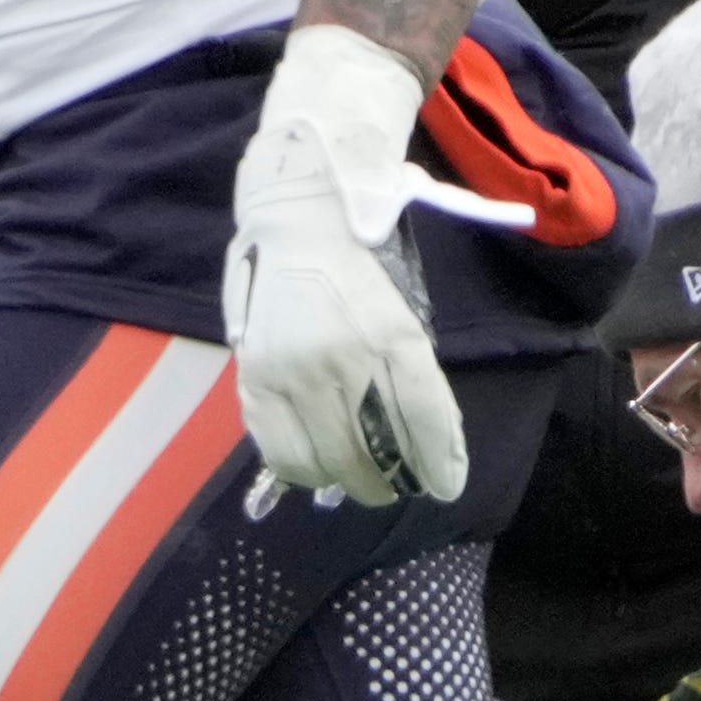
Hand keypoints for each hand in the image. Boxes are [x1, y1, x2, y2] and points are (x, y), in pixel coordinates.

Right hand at [221, 27, 526, 507]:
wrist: (298, 214)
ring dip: (345, 481)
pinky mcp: (255, 374)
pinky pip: (277, 448)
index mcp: (393, 334)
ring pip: (323, 462)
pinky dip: (300, 468)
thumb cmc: (363, 262)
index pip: (424, 421)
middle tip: (397, 485)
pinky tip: (316, 464)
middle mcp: (342, 357)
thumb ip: (412, 373)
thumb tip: (420, 441)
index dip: (437, 464)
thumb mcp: (405, 310)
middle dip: (391, 482)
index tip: (445, 486)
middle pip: (372, 454)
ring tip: (357, 479)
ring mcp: (293, 369)